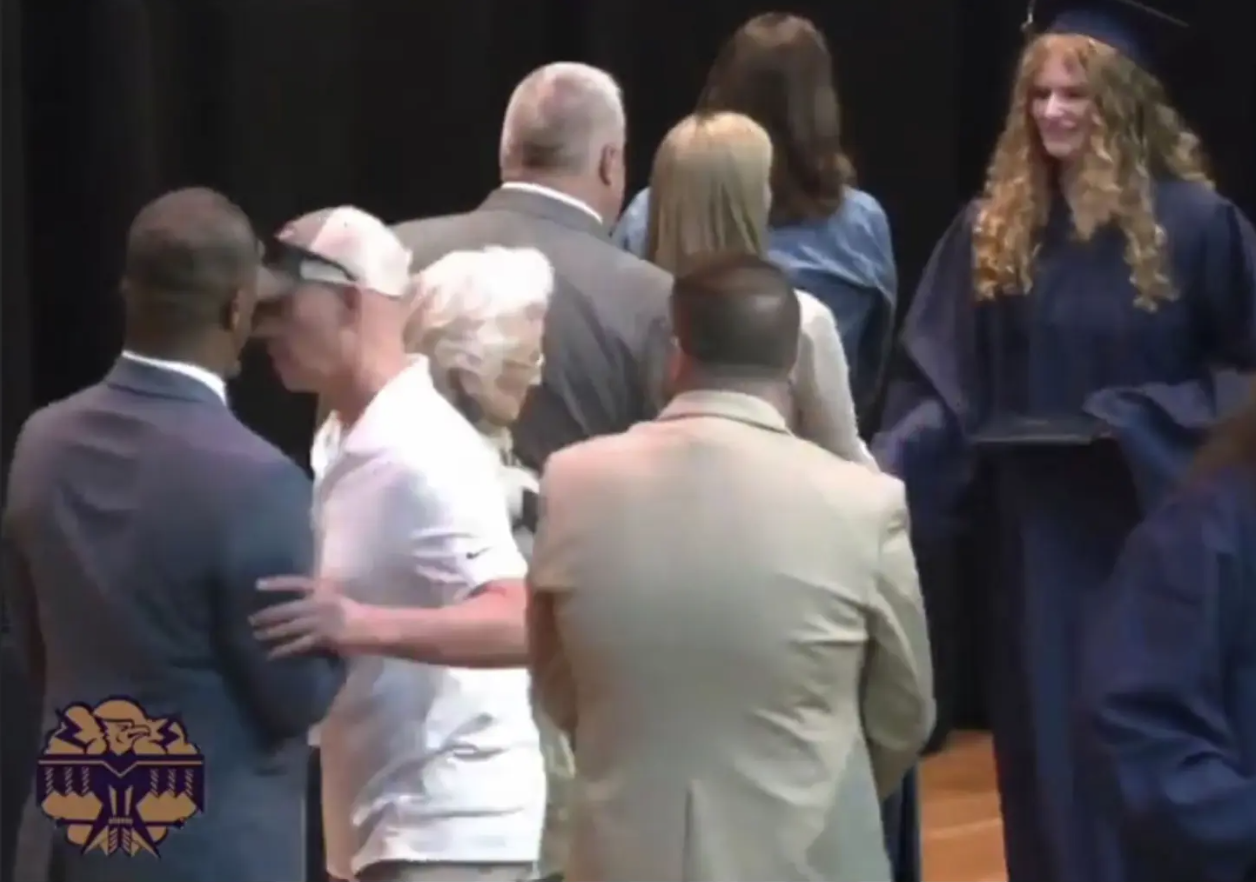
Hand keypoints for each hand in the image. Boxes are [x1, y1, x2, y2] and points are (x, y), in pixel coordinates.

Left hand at [251, 576, 368, 658]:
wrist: (373, 628)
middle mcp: (320, 601)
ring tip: (257, 636)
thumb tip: (299, 605)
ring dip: (271, 632)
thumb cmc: (357, 613)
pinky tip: (271, 654)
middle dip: (268, 615)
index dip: (276, 584)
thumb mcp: (338, 598)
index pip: (295, 582)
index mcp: (324, 589)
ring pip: (290, 627)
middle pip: (288, 608)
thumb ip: (319, 599)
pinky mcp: (322, 637)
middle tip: (251, 620)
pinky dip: (283, 650)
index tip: (258, 584)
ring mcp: (321, 620)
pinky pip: (298, 644)